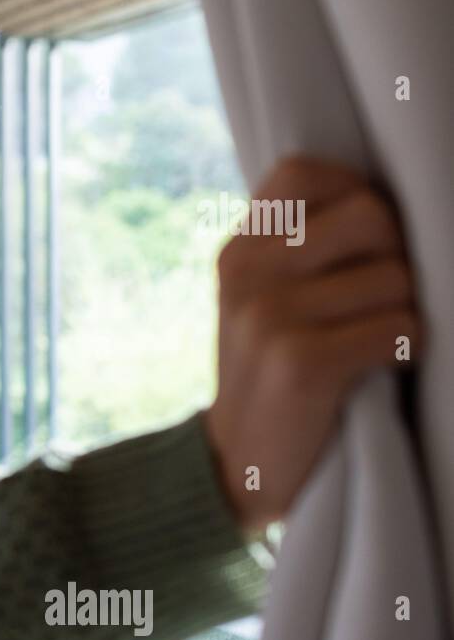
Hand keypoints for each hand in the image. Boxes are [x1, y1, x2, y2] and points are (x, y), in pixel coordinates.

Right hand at [204, 156, 421, 532]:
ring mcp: (267, 316)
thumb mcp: (260, 300)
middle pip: (370, 215)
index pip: (301, 172)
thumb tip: (378, 203)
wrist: (235, 467)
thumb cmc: (270, 377)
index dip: (351, 194)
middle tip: (379, 302)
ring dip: (405, 314)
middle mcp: (245, 272)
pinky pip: (398, 326)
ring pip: (395, 276)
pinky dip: (405, 349)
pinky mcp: (298, 361)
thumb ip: (296, 248)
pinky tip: (378, 367)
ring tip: (373, 342)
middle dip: (396, 258)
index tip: (358, 247)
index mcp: (237, 251)